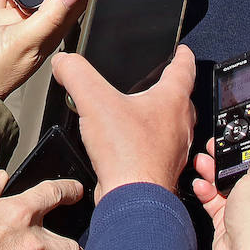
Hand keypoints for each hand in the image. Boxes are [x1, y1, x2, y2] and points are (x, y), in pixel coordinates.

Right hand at [50, 46, 195, 202]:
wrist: (132, 199)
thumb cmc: (127, 154)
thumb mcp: (94, 100)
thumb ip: (77, 74)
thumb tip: (64, 61)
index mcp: (172, 101)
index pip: (185, 69)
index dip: (183, 55)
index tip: (183, 50)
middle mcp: (179, 124)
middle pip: (181, 98)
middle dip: (170, 87)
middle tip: (159, 79)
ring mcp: (173, 149)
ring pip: (172, 124)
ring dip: (159, 115)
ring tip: (139, 111)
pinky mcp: (161, 168)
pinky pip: (159, 147)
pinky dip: (148, 140)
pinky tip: (128, 143)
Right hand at [191, 128, 249, 249]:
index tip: (249, 126)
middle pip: (249, 165)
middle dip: (231, 153)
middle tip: (217, 144)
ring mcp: (249, 207)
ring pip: (230, 181)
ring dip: (214, 170)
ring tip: (203, 161)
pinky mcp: (230, 220)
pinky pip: (216, 200)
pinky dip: (207, 191)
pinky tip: (200, 185)